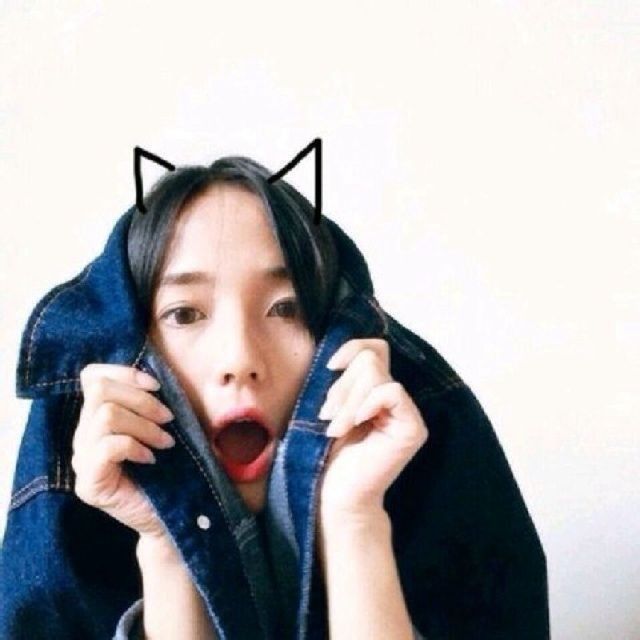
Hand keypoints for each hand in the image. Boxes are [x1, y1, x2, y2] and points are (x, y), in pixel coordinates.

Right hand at [71, 363, 176, 540]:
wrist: (172, 517)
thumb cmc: (171, 469)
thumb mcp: (164, 426)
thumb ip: (153, 401)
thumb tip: (159, 373)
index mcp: (99, 416)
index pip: (92, 376)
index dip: (125, 373)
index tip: (158, 386)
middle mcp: (84, 435)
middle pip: (99, 390)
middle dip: (141, 399)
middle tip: (168, 420)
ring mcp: (82, 460)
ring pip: (105, 416)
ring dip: (144, 425)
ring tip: (166, 443)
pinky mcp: (88, 484)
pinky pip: (107, 447)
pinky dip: (135, 446)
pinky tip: (152, 459)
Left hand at [317, 338, 428, 517]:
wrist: (333, 494)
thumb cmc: (326, 453)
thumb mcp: (330, 405)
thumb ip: (342, 378)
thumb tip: (338, 352)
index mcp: (376, 390)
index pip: (374, 348)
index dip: (351, 349)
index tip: (329, 367)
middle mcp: (396, 398)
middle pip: (371, 357)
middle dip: (342, 384)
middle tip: (327, 415)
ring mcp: (407, 412)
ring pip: (375, 373)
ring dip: (346, 400)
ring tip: (335, 427)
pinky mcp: (413, 428)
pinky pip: (391, 392)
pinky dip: (366, 404)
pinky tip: (353, 426)